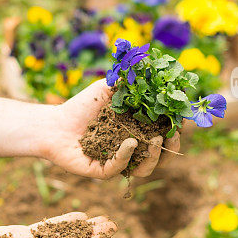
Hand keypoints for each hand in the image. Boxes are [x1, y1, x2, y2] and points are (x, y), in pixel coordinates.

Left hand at [41, 80, 180, 178]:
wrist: (54, 123)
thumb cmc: (82, 106)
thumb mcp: (109, 88)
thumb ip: (131, 80)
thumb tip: (154, 65)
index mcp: (138, 131)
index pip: (165, 134)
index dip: (177, 129)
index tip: (183, 120)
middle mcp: (131, 150)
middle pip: (162, 156)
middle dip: (172, 147)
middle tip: (174, 135)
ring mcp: (118, 162)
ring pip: (145, 168)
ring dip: (155, 156)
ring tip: (157, 140)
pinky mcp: (102, 172)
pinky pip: (120, 168)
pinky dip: (127, 155)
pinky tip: (130, 142)